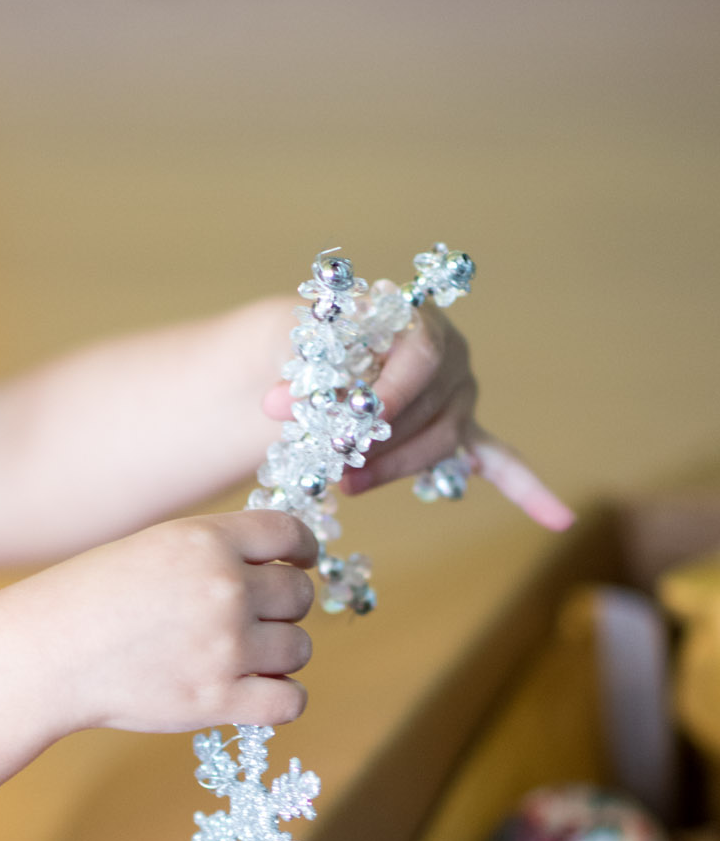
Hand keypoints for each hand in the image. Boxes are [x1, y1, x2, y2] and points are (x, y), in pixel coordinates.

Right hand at [37, 508, 316, 733]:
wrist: (47, 654)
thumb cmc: (91, 600)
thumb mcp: (154, 549)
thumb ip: (214, 553)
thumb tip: (278, 568)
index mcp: (207, 541)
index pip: (289, 534)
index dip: (303, 550)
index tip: (300, 563)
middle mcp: (224, 588)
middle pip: (299, 595)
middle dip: (283, 608)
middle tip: (252, 621)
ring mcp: (225, 646)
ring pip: (299, 648)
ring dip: (280, 654)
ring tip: (241, 659)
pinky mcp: (217, 699)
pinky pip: (290, 700)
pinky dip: (283, 698)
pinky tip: (258, 693)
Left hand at [263, 302, 574, 531]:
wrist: (314, 358)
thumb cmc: (309, 347)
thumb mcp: (297, 347)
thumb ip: (295, 370)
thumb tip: (282, 405)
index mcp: (419, 322)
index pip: (419, 359)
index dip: (383, 394)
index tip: (342, 423)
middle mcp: (452, 357)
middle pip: (431, 408)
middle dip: (378, 442)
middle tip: (331, 463)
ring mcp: (461, 398)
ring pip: (442, 443)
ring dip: (394, 468)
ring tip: (345, 483)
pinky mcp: (461, 433)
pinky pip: (502, 462)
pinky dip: (528, 490)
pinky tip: (559, 518)